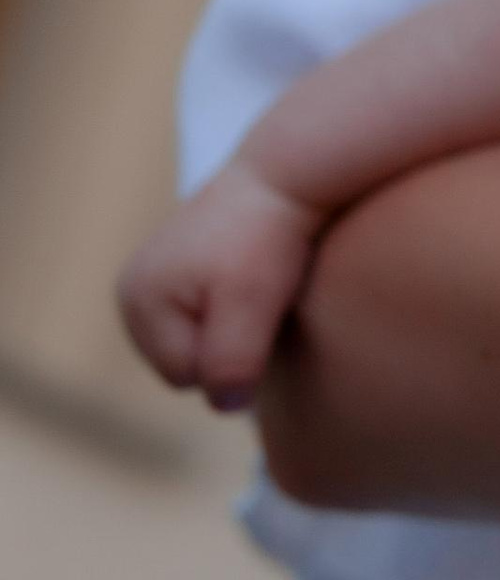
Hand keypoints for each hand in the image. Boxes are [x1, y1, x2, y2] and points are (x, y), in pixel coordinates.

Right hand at [119, 164, 320, 408]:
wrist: (287, 173)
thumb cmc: (267, 240)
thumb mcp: (250, 306)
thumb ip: (230, 364)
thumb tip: (225, 406)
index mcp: (136, 301)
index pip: (186, 376)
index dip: (233, 358)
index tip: (262, 313)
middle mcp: (133, 289)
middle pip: (188, 362)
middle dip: (230, 344)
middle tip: (265, 300)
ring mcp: (154, 276)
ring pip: (202, 340)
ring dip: (236, 327)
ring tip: (262, 286)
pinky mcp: (180, 266)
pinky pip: (210, 312)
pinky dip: (236, 305)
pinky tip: (257, 277)